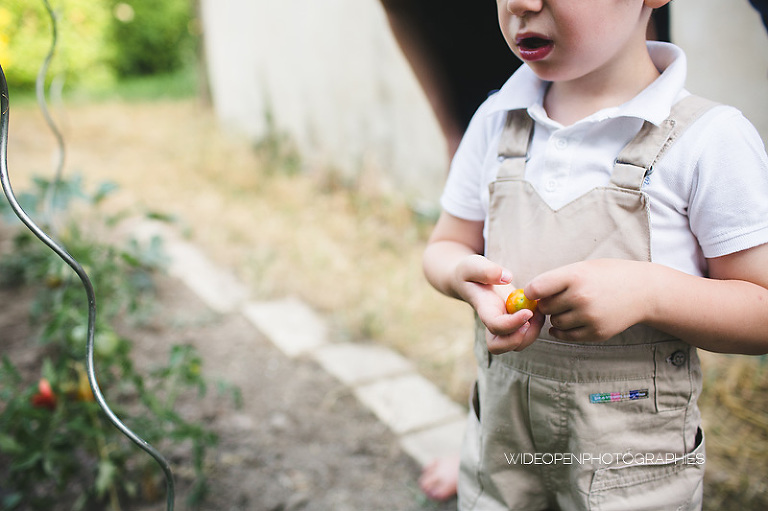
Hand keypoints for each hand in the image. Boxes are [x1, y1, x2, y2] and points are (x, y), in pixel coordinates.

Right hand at [455, 255, 544, 353]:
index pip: (495, 326)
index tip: (528, 311)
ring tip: (539, 311)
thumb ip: (486, 270)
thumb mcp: (472, 265)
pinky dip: (536, 327)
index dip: (512, 324)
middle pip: (502, 346)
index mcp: (483, 310)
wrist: (468, 280)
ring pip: (517, 345)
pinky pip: (526, 335)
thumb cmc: (470, 272)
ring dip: (532, 334)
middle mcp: (492, 323)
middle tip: (533, 317)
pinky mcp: (513, 322)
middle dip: (520, 338)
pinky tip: (539, 308)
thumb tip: (507, 278)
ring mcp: (503, 325)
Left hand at [524, 259, 649, 342]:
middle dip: (548, 304)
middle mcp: (580, 298)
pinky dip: (563, 330)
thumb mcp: (582, 268)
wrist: (643, 291)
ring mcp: (589, 317)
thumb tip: (529, 297)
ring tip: (570, 307)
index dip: (532, 291)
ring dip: (557, 317)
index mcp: (574, 276)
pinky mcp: (596, 333)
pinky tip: (570, 320)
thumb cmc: (607, 275)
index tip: (537, 291)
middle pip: (545, 307)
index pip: (535, 289)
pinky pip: (567, 336)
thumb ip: (556, 281)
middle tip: (559, 298)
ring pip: (555, 323)